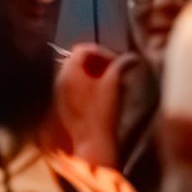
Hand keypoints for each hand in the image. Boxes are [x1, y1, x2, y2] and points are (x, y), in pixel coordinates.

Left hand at [52, 44, 127, 168]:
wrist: (92, 141)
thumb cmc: (103, 112)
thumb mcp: (114, 84)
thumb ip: (122, 66)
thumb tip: (132, 58)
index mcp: (69, 72)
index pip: (82, 49)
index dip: (102, 52)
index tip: (116, 62)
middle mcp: (60, 80)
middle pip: (78, 61)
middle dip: (98, 62)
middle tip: (115, 70)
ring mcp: (60, 93)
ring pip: (76, 75)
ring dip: (94, 74)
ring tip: (112, 83)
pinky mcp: (63, 105)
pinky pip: (74, 87)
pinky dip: (87, 85)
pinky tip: (103, 96)